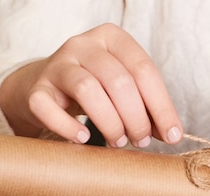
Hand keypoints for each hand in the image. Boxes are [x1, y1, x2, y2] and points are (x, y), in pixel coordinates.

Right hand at [0, 23, 182, 147]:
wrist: (48, 89)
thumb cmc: (99, 90)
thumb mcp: (127, 90)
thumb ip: (150, 107)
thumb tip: (172, 135)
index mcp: (113, 39)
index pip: (145, 70)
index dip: (162, 107)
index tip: (172, 136)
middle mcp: (84, 45)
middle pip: (119, 81)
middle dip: (136, 119)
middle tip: (140, 141)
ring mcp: (57, 64)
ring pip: (88, 90)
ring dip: (110, 124)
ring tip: (118, 142)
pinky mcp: (36, 88)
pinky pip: (48, 107)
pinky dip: (69, 128)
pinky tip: (84, 139)